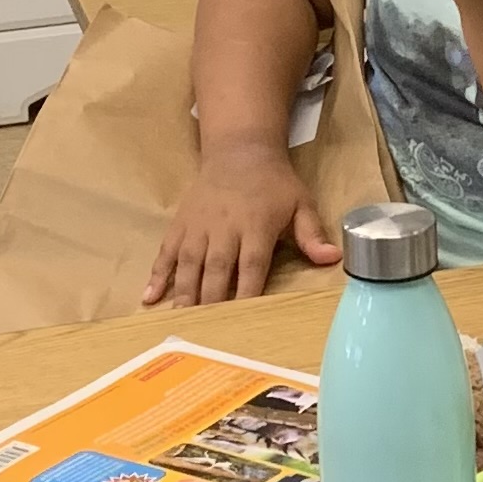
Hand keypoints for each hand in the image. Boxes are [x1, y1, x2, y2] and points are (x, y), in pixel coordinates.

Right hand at [143, 145, 339, 306]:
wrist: (239, 149)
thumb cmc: (274, 182)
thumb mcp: (300, 202)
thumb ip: (312, 234)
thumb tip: (333, 259)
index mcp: (256, 225)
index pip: (251, 265)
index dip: (247, 293)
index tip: (242, 321)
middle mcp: (224, 227)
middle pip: (216, 268)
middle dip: (211, 300)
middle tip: (205, 332)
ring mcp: (199, 225)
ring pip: (188, 262)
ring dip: (184, 293)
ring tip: (179, 321)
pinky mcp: (181, 223)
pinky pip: (166, 251)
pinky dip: (157, 274)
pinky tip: (149, 297)